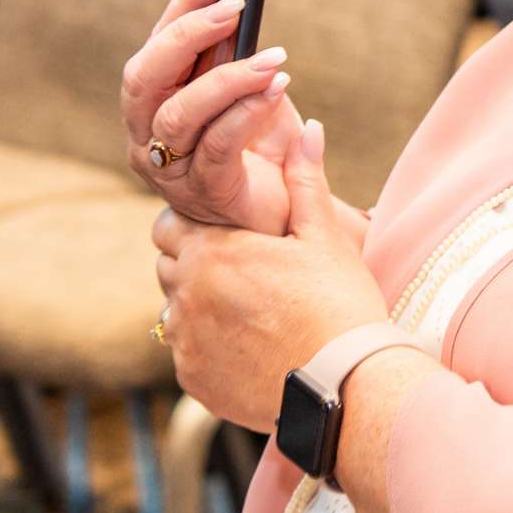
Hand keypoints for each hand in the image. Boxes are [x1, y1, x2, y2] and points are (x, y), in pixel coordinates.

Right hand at [122, 0, 301, 235]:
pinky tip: (277, 90)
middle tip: (239, 3)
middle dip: (190, 33)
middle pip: (146, 77)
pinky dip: (247, 115)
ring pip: (180, 115)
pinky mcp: (208, 194)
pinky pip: (218, 149)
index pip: (155, 42)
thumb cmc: (252, 141)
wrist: (279, 212)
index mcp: (148, 102)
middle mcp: (145, 135)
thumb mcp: (231, 75)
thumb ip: (201, 24)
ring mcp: (171, 170)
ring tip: (273, 57)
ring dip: (228, 79)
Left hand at [153, 121, 387, 431]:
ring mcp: (185, 342)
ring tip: (252, 313)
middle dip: (196, 265)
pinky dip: (211, 348)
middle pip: (168, 267)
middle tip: (245, 273)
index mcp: (211, 252)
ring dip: (201, 307)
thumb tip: (309, 128)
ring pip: (176, 312)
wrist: (345, 384)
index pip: (170, 225)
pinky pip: (189, 354)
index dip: (198, 227)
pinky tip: (253, 347)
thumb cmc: (339, 304)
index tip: (232, 237)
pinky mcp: (194, 380)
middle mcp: (185, 295)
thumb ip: (305, 182)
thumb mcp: (325, 238)